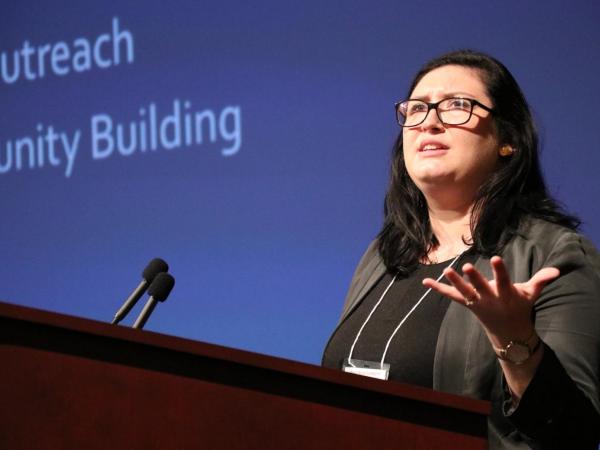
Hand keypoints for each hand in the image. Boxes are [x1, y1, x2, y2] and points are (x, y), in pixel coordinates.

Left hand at [422, 256, 559, 343]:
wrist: (509, 333)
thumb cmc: (520, 306)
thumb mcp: (531, 294)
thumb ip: (541, 281)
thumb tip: (556, 270)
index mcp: (506, 294)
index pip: (503, 280)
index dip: (499, 270)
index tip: (496, 258)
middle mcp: (490, 299)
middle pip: (481, 287)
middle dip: (474, 278)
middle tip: (467, 266)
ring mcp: (477, 302)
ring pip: (464, 292)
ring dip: (455, 282)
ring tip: (446, 270)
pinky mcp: (467, 304)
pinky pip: (451, 296)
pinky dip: (438, 289)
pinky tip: (425, 281)